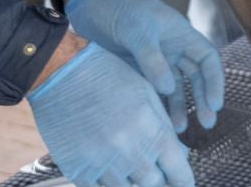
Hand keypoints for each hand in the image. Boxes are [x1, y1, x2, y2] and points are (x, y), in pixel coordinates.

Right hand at [27, 43, 195, 186]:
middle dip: (162, 183)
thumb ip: (165, 128)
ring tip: (137, 173)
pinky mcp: (76, 169)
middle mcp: (128, 151)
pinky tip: (114, 174)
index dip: (184, 181)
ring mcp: (101, 163)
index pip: (178, 170)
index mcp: (151, 130)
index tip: (186, 184)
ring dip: (135, 183)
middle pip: (154, 183)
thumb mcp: (148, 96)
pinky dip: (109, 185)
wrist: (63, 74)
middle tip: (162, 179)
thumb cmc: (111, 78)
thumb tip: (180, 155)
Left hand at [63, 0, 224, 133]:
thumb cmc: (120, 7)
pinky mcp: (136, 67)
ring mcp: (154, 58)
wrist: (90, 0)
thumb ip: (153, 60)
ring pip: (174, 86)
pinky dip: (156, 103)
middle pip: (195, 76)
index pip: (208, 59)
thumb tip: (169, 89)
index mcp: (181, 34)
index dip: (215, 81)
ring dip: (179, 106)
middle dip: (202, 99)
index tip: (215, 104)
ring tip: (177, 129)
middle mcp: (172, 47)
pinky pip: (152, 88)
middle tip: (206, 124)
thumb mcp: (137, 31)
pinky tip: (156, 120)